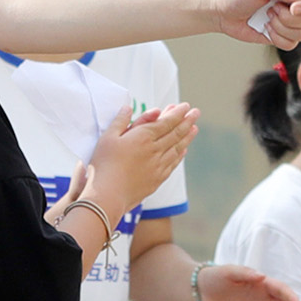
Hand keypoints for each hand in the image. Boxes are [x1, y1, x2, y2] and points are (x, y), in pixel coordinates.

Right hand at [90, 100, 198, 216]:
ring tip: (195, 129)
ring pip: (177, 148)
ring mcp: (158, 165)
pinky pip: (173, 164)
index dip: (177, 113)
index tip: (186, 106)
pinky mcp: (157, 179)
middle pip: (175, 133)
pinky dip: (180, 155)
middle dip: (187, 121)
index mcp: (143, 137)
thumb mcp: (107, 137)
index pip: (166, 122)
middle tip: (196, 113)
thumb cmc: (104, 164)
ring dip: (187, 137)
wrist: (108, 195)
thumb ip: (120, 121)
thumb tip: (128, 107)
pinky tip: (183, 151)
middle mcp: (155, 150)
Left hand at [231, 0, 300, 47]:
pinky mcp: (283, 36)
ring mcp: (291, 21)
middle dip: (289, 18)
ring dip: (281, 27)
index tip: (294, 7)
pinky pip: (291, 44)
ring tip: (267, 16)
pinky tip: (266, 28)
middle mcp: (297, 4)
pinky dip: (277, 38)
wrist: (222, 11)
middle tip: (272, 8)